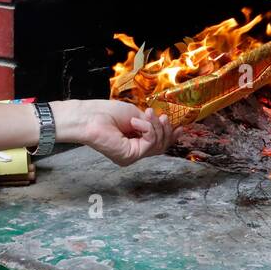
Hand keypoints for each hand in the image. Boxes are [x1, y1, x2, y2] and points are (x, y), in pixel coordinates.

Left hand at [53, 99, 181, 166]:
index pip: (159, 144)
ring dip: (154, 126)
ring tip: (145, 115)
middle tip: (161, 116)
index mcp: (135, 141)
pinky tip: (136, 122)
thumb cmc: (106, 112)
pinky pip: (150, 143)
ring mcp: (132, 156)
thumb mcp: (135, 114)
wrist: (90, 116)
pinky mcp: (130, 157)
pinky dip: (147, 129)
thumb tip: (166, 123)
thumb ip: (151, 122)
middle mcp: (135, 151)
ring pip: (158, 145)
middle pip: (162, 146)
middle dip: (165, 129)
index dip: (171, 136)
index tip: (181, 127)